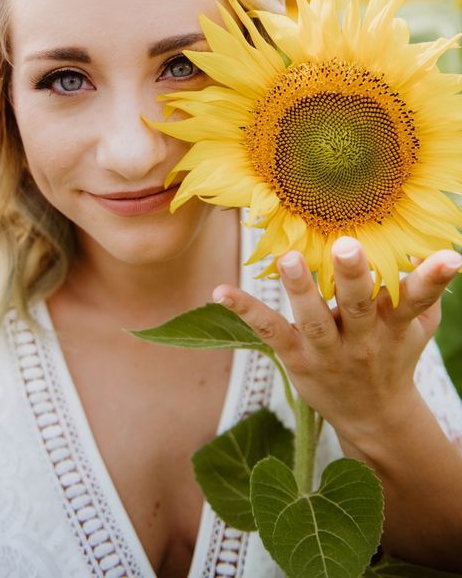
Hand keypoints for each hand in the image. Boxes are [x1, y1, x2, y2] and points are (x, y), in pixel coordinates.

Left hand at [212, 237, 461, 444]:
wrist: (373, 416)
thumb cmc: (393, 354)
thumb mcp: (416, 327)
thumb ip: (425, 290)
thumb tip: (435, 244)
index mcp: (395, 325)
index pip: (416, 299)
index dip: (432, 278)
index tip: (450, 258)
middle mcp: (363, 338)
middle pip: (360, 305)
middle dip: (353, 276)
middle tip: (346, 245)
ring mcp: (327, 350)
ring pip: (314, 319)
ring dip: (300, 290)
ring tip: (289, 259)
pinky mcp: (296, 357)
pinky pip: (270, 332)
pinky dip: (246, 310)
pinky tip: (221, 290)